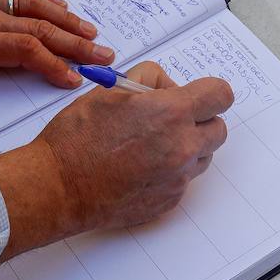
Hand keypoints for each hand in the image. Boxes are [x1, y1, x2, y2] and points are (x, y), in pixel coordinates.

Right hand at [0, 62, 234, 260]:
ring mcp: (178, 178)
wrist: (58, 186)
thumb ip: (151, 78)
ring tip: (150, 144)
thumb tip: (169, 86)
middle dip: (199, 120)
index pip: (221, 94)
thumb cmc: (78, 136)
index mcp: (172, 113)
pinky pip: (184, 180)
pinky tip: (140, 167)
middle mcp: (183, 147)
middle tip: (168, 119)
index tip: (196, 95)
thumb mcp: (112, 88)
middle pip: (218, 128)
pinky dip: (170, 172)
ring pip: (203, 156)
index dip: (209, 92)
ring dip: (187, 147)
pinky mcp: (169, 201)